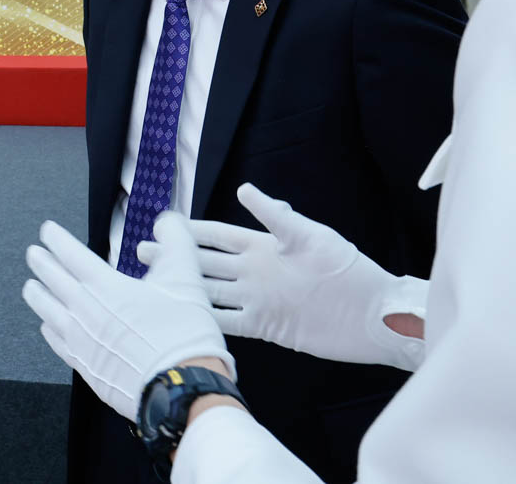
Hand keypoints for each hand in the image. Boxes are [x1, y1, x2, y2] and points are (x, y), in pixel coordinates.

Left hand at [23, 213, 229, 421]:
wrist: (182, 387)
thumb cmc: (184, 334)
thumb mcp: (186, 278)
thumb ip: (175, 243)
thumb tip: (169, 221)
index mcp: (105, 286)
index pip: (72, 254)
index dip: (57, 239)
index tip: (47, 231)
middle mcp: (86, 311)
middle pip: (54, 280)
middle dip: (42, 263)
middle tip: (33, 254)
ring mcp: (82, 341)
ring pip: (48, 311)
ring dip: (37, 296)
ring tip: (30, 287)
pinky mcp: (86, 367)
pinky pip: (58, 344)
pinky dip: (49, 331)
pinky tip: (48, 328)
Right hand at [157, 183, 427, 371]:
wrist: (373, 315)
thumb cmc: (350, 270)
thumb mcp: (314, 237)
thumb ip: (278, 216)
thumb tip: (245, 189)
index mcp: (265, 245)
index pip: (219, 235)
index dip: (192, 230)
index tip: (164, 224)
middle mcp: (256, 271)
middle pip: (206, 263)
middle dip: (175, 257)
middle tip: (142, 251)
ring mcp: (258, 299)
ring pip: (211, 291)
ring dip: (183, 287)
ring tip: (153, 283)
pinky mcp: (266, 326)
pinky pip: (229, 322)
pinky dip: (207, 319)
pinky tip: (184, 316)